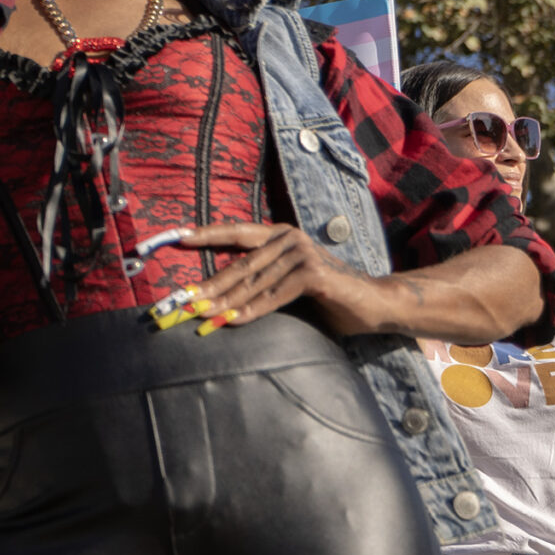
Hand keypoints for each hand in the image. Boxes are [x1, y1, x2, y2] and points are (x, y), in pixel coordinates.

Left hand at [176, 222, 390, 334]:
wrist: (375, 303)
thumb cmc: (329, 296)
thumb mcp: (289, 283)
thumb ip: (263, 280)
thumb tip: (220, 296)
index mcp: (280, 234)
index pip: (236, 233)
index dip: (207, 235)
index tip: (178, 239)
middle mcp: (289, 237)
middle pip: (240, 264)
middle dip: (210, 285)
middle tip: (184, 300)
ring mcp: (301, 253)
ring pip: (254, 282)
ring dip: (225, 303)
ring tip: (202, 315)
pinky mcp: (313, 274)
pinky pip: (274, 296)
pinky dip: (251, 310)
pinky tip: (233, 321)